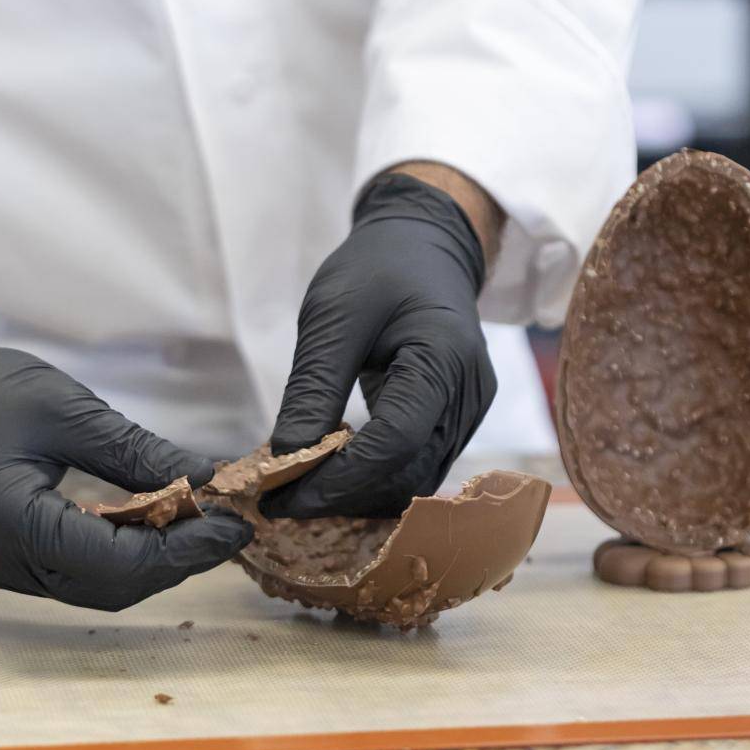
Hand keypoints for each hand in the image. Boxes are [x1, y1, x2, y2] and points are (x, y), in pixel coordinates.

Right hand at [0, 303, 252, 609]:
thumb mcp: (69, 411)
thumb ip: (137, 452)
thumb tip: (207, 477)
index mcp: (8, 524)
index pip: (117, 563)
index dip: (184, 550)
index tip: (232, 525)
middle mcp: (2, 562)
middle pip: (111, 586)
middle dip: (176, 561)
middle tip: (227, 527)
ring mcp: (2, 564)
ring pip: (97, 584)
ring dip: (154, 560)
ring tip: (202, 523)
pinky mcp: (9, 554)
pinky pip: (77, 569)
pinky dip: (124, 551)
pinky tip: (158, 521)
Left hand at [263, 173, 496, 517]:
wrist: (425, 247)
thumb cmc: (378, 269)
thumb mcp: (334, 317)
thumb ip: (315, 388)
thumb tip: (285, 457)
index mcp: (444, 358)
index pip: (396, 441)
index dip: (340, 479)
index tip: (283, 497)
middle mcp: (469, 395)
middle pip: (409, 472)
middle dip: (344, 495)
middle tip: (280, 502)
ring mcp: (468, 412)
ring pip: (415, 479)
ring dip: (358, 494)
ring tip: (299, 492)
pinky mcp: (454, 420)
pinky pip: (416, 464)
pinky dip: (373, 476)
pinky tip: (331, 474)